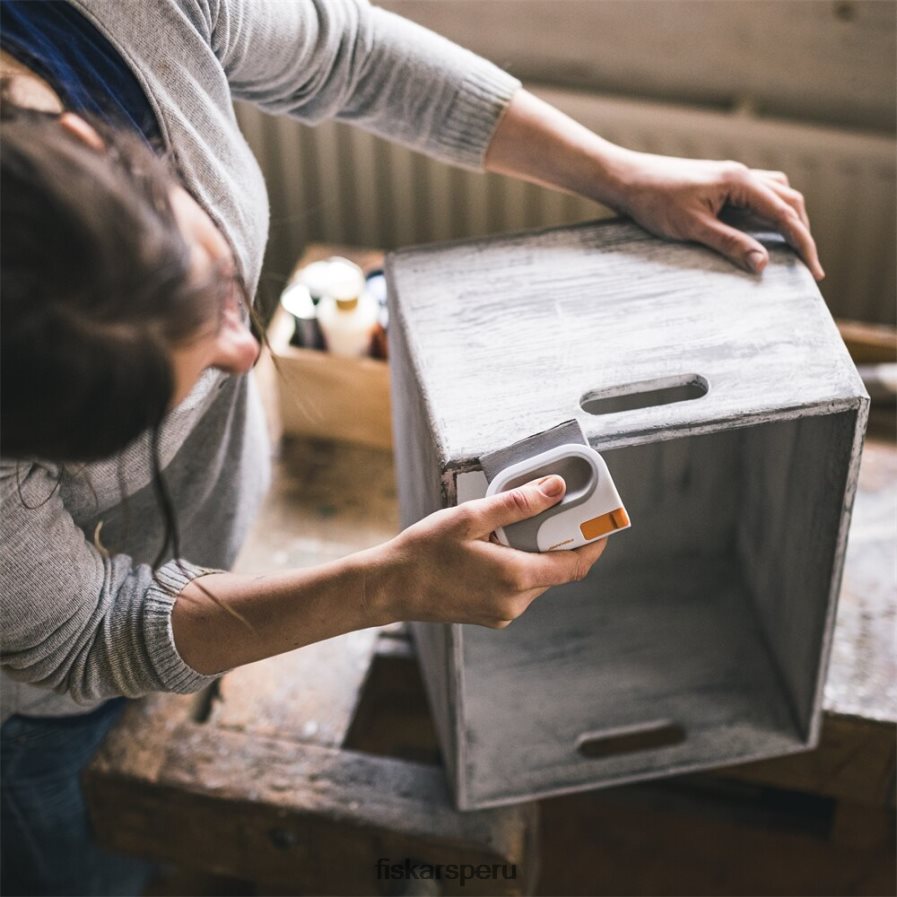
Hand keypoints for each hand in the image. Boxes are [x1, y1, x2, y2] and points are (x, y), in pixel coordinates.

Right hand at [382, 475, 607, 627]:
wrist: (390, 587)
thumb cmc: (425, 551)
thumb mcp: (471, 517)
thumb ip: (517, 504)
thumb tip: (555, 488)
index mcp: (515, 577)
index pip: (575, 565)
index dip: (593, 543)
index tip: (602, 523)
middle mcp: (515, 602)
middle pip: (556, 570)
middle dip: (557, 541)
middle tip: (550, 511)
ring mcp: (503, 613)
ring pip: (536, 580)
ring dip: (534, 554)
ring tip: (507, 529)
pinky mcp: (491, 616)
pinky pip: (518, 590)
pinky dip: (517, 567)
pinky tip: (492, 549)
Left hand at [607, 150, 823, 279]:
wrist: (626, 180)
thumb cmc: (654, 201)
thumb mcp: (693, 228)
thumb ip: (730, 244)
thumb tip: (762, 264)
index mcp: (740, 182)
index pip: (785, 214)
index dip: (804, 243)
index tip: (813, 271)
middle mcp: (741, 175)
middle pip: (789, 200)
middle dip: (801, 231)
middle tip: (806, 265)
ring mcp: (730, 177)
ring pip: (775, 194)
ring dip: (787, 219)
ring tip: (791, 249)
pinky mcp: (719, 184)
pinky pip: (755, 196)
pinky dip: (767, 213)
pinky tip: (761, 232)